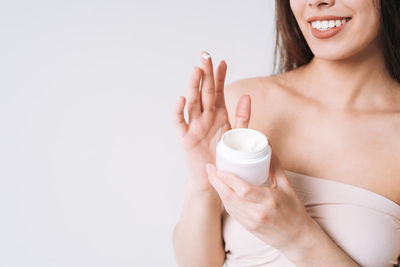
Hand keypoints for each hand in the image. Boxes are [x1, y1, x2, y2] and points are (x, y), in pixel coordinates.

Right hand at [173, 51, 250, 191]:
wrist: (214, 178)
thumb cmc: (224, 156)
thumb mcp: (237, 135)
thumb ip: (242, 117)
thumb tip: (246, 96)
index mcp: (218, 114)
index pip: (217, 91)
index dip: (219, 77)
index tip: (223, 62)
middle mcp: (205, 117)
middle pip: (204, 91)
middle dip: (205, 74)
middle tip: (205, 56)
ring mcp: (194, 125)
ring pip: (193, 102)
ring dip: (194, 86)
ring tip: (197, 70)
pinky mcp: (185, 137)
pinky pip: (180, 122)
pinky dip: (179, 111)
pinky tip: (182, 99)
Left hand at [205, 142, 317, 252]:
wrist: (297, 238)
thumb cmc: (294, 210)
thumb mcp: (287, 186)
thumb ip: (275, 165)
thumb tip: (268, 144)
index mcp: (270, 200)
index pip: (243, 190)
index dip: (228, 179)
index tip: (219, 168)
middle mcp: (258, 213)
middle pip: (230, 197)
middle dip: (216, 182)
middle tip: (210, 168)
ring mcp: (252, 222)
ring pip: (228, 204)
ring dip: (218, 190)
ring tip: (212, 176)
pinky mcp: (248, 227)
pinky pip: (232, 211)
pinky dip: (225, 199)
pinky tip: (221, 189)